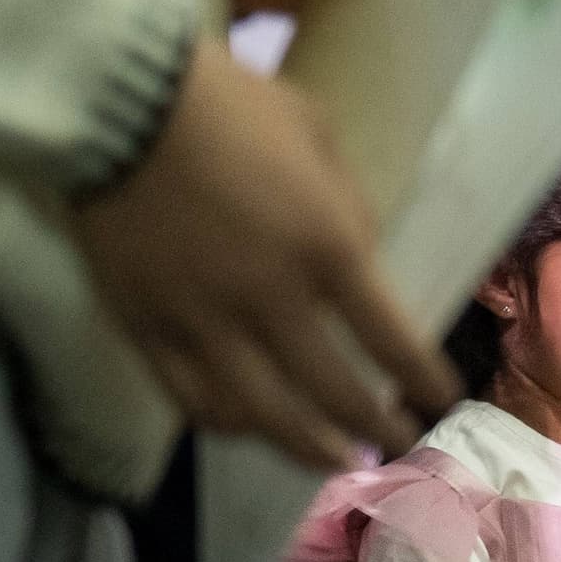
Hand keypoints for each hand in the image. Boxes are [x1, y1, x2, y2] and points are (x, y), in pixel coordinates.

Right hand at [71, 41, 456, 472]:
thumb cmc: (229, 104)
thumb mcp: (316, 135)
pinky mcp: (145, 330)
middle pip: (336, 395)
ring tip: (336, 461)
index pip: (394, 342)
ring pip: (264, 417)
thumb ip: (346, 207)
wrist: (119, 100)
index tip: (441, 398)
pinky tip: (250, 429)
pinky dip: (229, 424)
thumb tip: (361, 260)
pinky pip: (192, 400)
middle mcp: (271, 302)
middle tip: (400, 442)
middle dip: (378, 428)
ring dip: (309, 449)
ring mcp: (203, 324)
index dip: (425, 381)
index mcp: (325, 249)